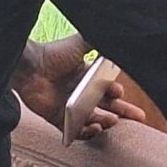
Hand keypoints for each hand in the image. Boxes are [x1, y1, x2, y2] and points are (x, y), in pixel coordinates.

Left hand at [10, 37, 130, 134]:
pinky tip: (95, 128)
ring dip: (106, 122)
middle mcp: (79, 92)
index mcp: (85, 75)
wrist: (28, 67)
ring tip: (113, 121)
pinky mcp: (58, 118)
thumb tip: (118, 34)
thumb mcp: (80, 44)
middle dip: (123, 111)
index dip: (116, 91)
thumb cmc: (52, 54)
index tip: (120, 91)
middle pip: (106, 105)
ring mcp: (69, 107)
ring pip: (93, 119)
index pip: (106, 87)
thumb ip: (97, 42)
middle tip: (138, 117)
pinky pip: (75, 131)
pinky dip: (86, 133)